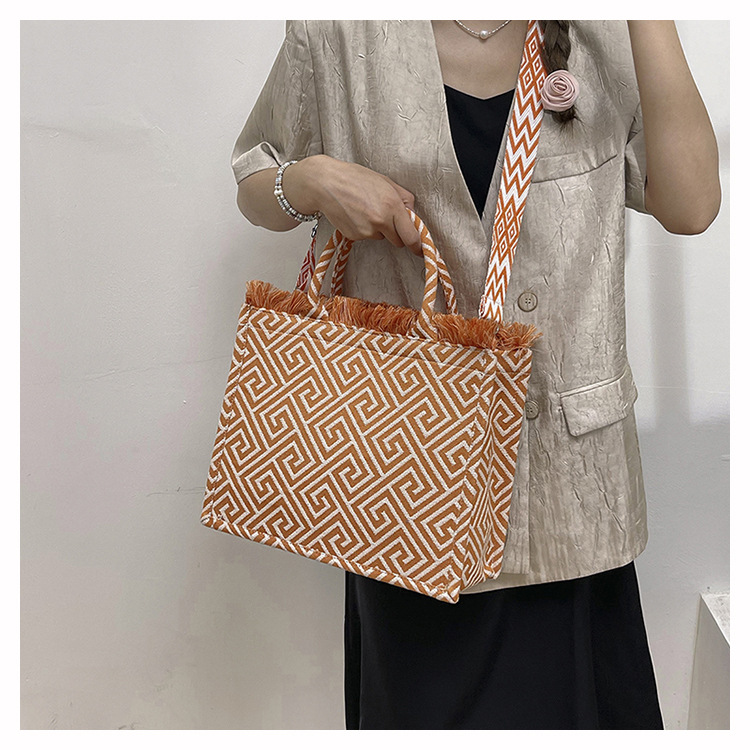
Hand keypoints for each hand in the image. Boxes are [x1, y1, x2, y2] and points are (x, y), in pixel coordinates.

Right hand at [283, 155, 423, 254]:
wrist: (325, 183)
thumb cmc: (354, 178)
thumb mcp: (385, 181)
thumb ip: (404, 198)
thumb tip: (413, 214)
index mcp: (392, 205)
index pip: (411, 236)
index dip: (417, 245)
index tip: (419, 249)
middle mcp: (380, 220)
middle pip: (398, 241)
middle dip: (396, 233)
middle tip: (386, 217)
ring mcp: (366, 231)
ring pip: (381, 238)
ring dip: (378, 229)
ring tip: (365, 209)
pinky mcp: (354, 236)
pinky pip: (366, 237)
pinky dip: (364, 229)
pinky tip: (355, 214)